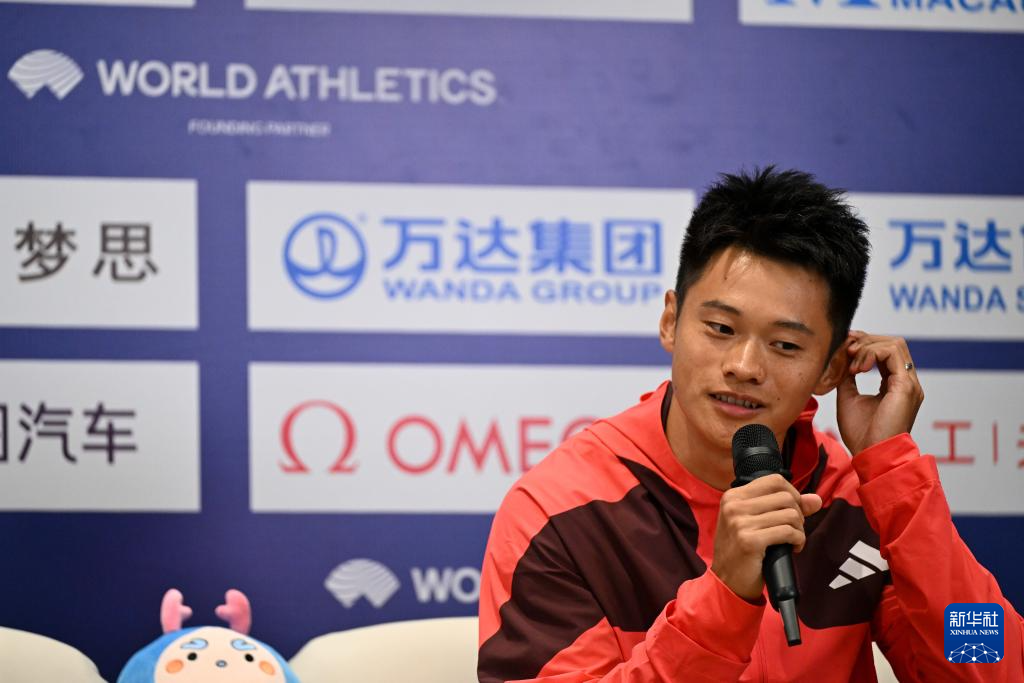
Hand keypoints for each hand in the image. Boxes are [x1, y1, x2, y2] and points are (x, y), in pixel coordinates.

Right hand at [711, 474, 821, 601]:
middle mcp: (734, 506)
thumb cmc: (742, 551)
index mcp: (733, 496)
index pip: (774, 480)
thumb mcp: (757, 523)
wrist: (727, 582)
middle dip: (798, 514)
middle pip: (785, 496)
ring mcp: (740, 523)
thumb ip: (785, 507)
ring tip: (793, 541)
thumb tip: (816, 499)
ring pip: (790, 514)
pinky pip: (788, 532)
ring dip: (799, 530)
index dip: (792, 494)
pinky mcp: (750, 541)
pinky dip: (798, 540)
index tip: (793, 511)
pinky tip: (793, 548)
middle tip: (793, 530)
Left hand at [836, 331, 923, 455]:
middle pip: (892, 343)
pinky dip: (871, 353)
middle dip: (865, 341)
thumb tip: (841, 358)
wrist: (872, 455)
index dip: (865, 344)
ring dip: (867, 347)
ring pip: (894, 343)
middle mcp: (907, 382)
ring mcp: (909, 383)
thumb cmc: (862, 434)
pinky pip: (891, 352)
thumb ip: (847, 377)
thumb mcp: (849, 397)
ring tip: (852, 364)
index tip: (844, 347)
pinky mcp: (905, 386)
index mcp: (896, 385)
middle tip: (846, 350)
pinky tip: (857, 369)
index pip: (886, 352)